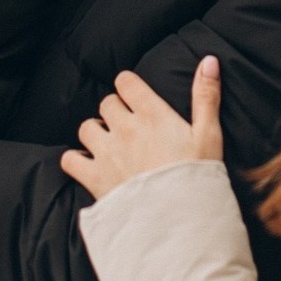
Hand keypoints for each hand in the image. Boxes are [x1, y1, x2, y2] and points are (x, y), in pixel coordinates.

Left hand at [62, 56, 222, 199]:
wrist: (179, 219)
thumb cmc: (197, 176)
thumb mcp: (209, 134)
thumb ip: (206, 95)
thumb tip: (209, 60)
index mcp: (152, 114)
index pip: (125, 82)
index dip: (129, 86)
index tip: (135, 97)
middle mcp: (125, 128)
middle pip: (107, 103)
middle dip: (116, 110)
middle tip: (129, 126)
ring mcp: (107, 152)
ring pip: (87, 127)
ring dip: (96, 132)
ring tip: (110, 144)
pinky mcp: (94, 177)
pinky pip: (70, 159)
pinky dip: (76, 159)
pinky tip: (88, 163)